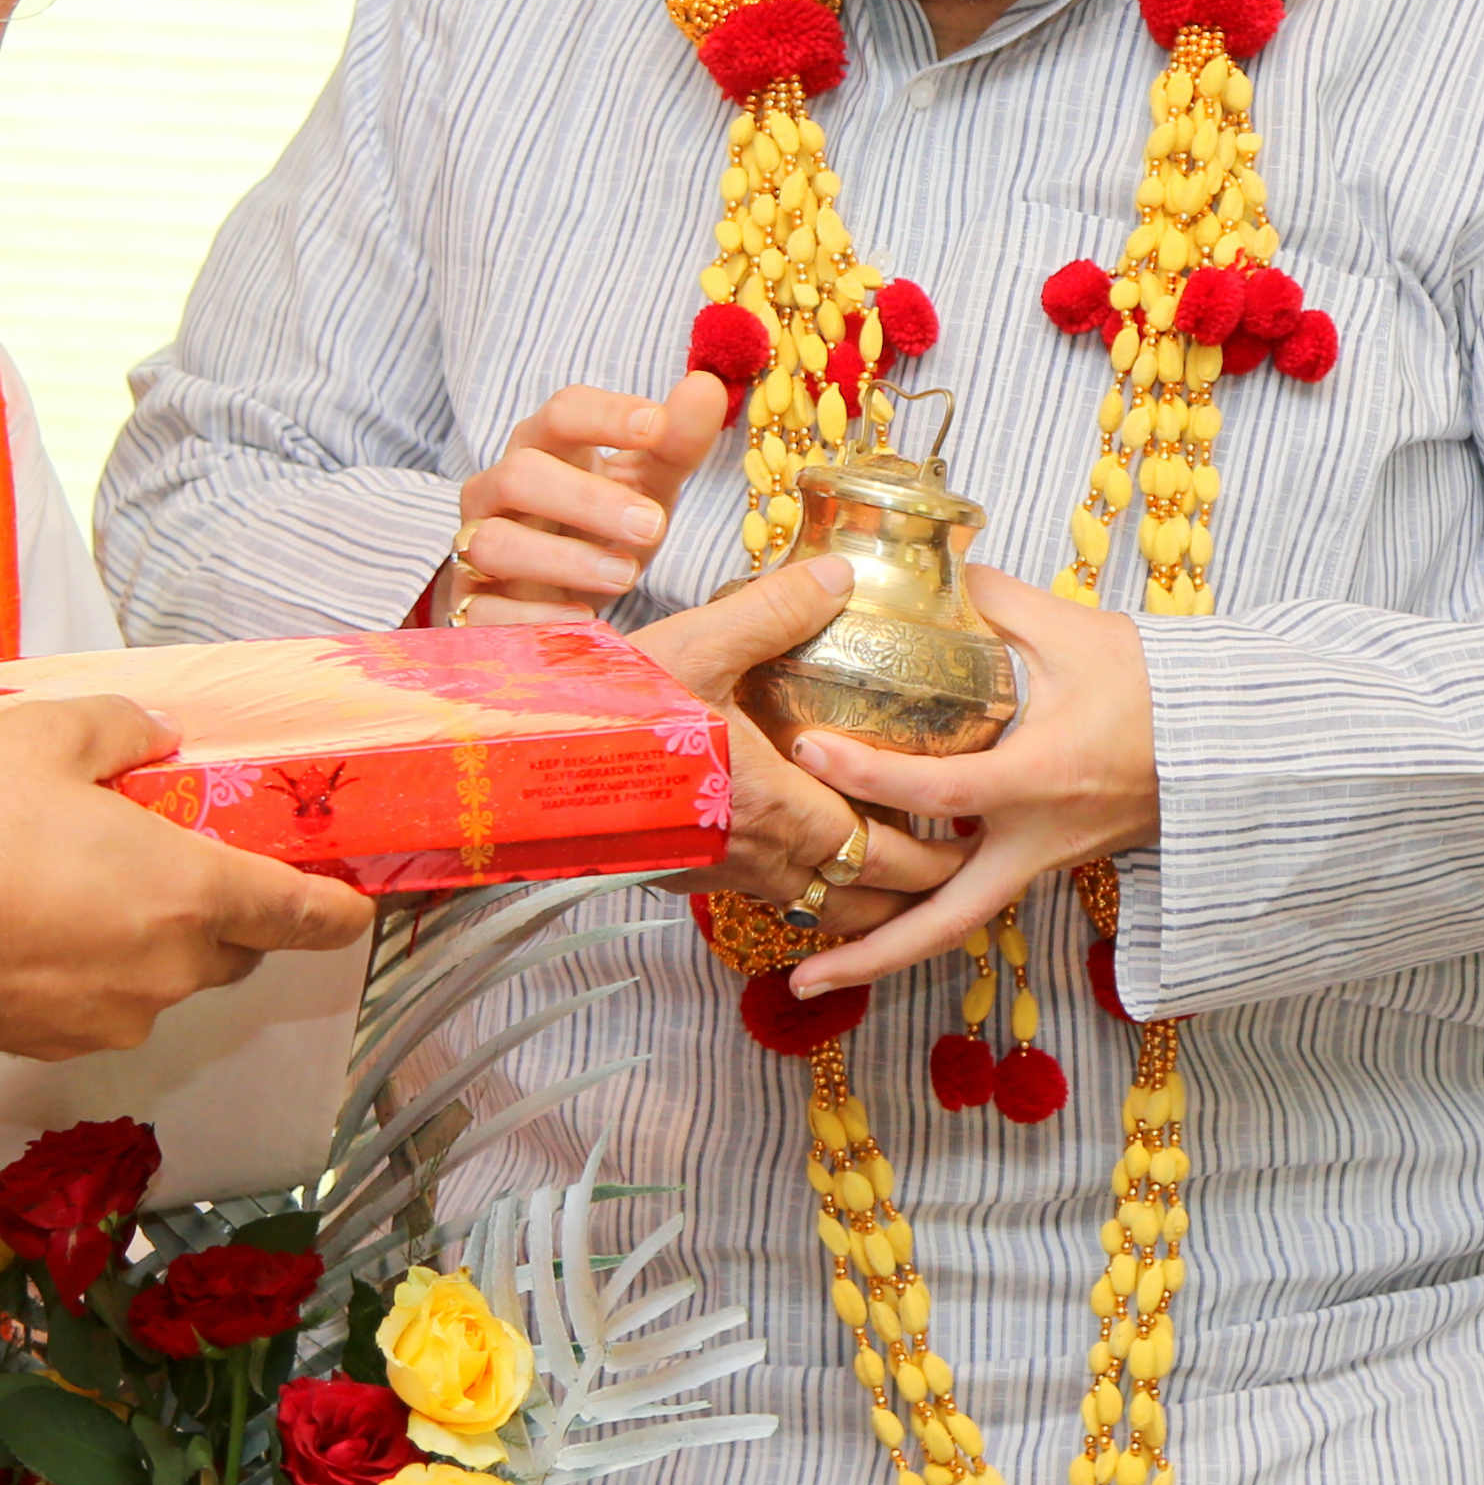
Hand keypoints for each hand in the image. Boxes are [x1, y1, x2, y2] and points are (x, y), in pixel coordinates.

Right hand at [0, 695, 373, 1059]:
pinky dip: (98, 971)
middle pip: (238, 944)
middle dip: (224, 906)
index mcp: (194, 890)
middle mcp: (175, 964)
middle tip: (172, 856)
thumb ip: (120, 727)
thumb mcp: (46, 737)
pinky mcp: (70, 1043)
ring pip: (172, 976)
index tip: (350, 903)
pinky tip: (43, 930)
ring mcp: (124, 1013)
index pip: (304, 913)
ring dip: (154, 938)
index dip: (337, 908)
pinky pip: (112, 1003)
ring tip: (87, 886)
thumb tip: (155, 737)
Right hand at [444, 374, 727, 617]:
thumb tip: (706, 387)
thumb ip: (675, 443)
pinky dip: (533, 617)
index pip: (562, 413)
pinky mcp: (470, 605)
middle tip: (653, 524)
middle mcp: (497, 491)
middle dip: (587, 498)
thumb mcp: (646, 485)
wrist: (553, 594)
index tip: (656, 425)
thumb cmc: (600, 526)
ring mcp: (474, 547)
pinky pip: (485, 610)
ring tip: (627, 575)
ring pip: (495, 542)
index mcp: (542, 447)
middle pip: (521, 474)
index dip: (605, 415)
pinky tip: (582, 621)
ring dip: (564, 559)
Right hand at [626, 557, 941, 934]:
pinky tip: (789, 851)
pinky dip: (796, 889)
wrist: (516, 765)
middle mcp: (753, 857)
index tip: (967, 838)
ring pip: (808, 911)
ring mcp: (713, 873)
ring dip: (854, 900)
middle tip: (947, 869)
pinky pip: (758, 897)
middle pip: (856, 903)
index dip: (935, 860)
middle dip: (910, 895)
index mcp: (778, 808)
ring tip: (884, 875)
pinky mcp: (677, 872)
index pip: (882, 857)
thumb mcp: (696, 645)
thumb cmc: (603, 713)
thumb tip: (839, 573)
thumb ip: (775, 610)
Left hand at [770, 565, 1158, 998]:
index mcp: (1040, 781)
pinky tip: (873, 896)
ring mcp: (1043, 860)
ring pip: (960, 920)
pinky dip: (925, 906)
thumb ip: (990, 600)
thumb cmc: (1156, 685)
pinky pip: (977, 893)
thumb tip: (924, 568)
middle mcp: (1035, 840)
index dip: (870, 774)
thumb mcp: (1070, 629)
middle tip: (800, 984)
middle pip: (947, 922)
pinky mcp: (1047, 860)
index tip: (807, 751)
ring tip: (817, 967)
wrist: (1231, 739)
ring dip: (893, 947)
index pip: (939, 791)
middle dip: (873, 956)